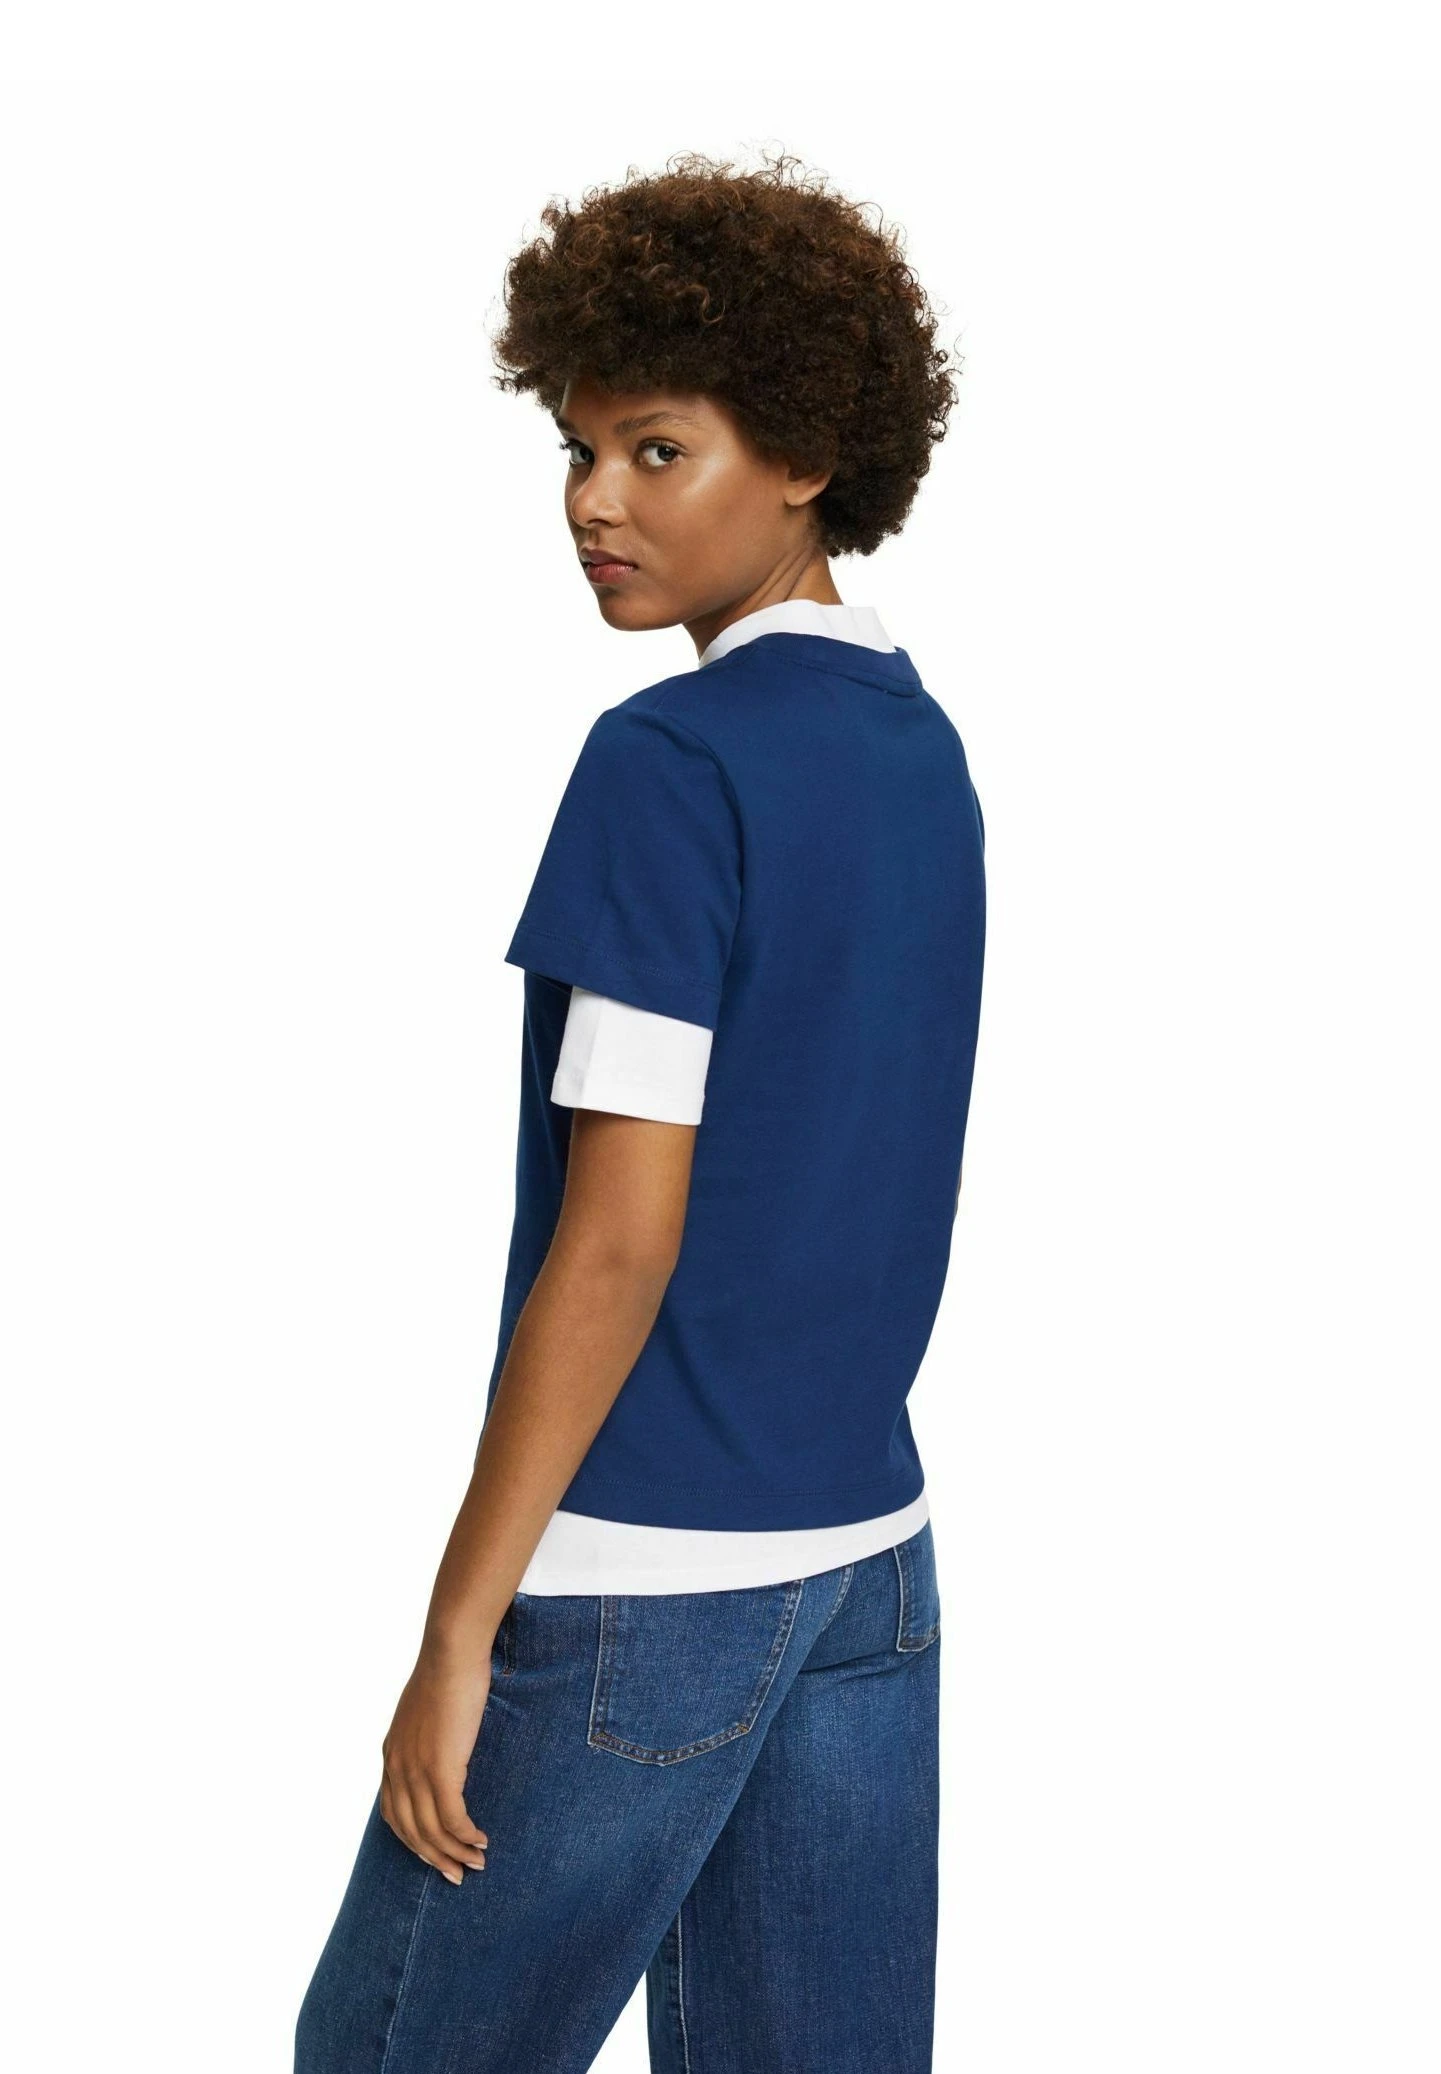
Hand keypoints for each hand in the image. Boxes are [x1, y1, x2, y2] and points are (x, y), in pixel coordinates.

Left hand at [380, 1646, 492, 1882]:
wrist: (451, 1653)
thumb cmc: (446, 1672)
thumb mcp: (426, 1712)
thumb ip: (426, 1737)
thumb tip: (443, 1749)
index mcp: (391, 1756)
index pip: (394, 1815)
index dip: (415, 1841)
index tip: (436, 1855)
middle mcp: (397, 1768)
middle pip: (411, 1831)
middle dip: (435, 1858)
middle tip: (458, 1875)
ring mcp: (416, 1770)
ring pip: (432, 1831)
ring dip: (455, 1853)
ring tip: (477, 1863)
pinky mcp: (440, 1769)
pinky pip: (452, 1818)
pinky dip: (466, 1836)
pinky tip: (481, 1841)